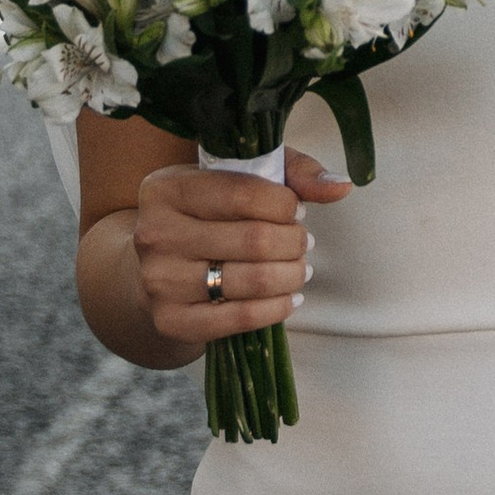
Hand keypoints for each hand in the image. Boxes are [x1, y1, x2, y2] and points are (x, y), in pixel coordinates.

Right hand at [131, 148, 351, 349]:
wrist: (162, 268)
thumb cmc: (210, 214)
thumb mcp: (242, 178)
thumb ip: (293, 173)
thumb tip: (340, 186)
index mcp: (166, 188)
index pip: (243, 193)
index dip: (285, 204)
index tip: (297, 210)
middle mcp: (153, 233)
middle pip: (253, 239)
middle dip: (293, 242)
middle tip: (303, 243)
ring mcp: (158, 280)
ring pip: (252, 281)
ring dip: (291, 275)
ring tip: (299, 269)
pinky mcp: (170, 321)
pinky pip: (239, 319)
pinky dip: (276, 309)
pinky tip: (289, 298)